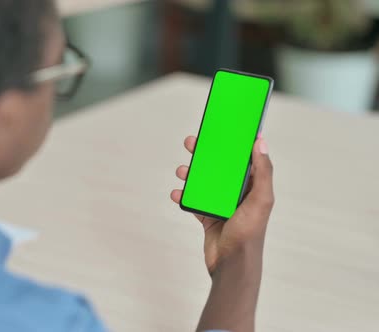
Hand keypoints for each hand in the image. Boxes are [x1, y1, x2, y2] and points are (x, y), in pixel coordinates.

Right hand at [171, 136, 274, 274]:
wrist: (232, 265)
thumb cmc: (249, 234)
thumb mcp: (261, 200)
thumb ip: (263, 171)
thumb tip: (261, 142)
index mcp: (252, 185)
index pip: (242, 157)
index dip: (232, 141)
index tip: (221, 126)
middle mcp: (237, 192)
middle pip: (218, 165)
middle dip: (204, 153)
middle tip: (192, 142)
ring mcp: (220, 203)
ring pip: (202, 180)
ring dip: (190, 173)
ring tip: (182, 171)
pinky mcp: (207, 215)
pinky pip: (192, 199)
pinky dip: (183, 195)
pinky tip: (178, 194)